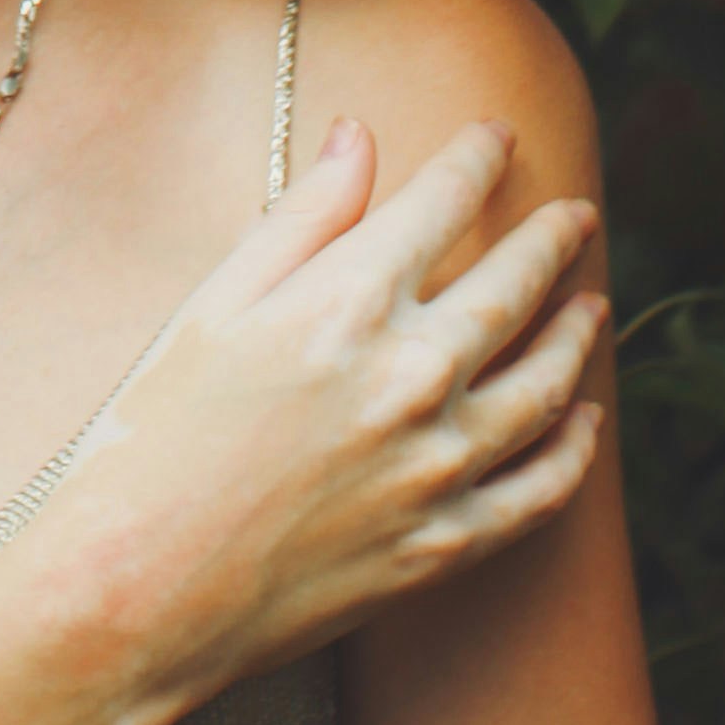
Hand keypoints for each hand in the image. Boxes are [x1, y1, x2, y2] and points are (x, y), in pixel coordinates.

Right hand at [0, 113, 604, 724]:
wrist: (134, 589)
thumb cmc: (154, 437)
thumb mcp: (213, 304)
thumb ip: (302, 216)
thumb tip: (359, 135)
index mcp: (349, 301)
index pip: (444, 201)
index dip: (478, 158)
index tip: (497, 137)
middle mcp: (412, 376)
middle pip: (514, 286)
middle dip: (553, 240)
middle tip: (577, 216)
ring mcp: (437, 467)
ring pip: (546, 386)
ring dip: (576, 337)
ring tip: (590, 309)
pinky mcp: (444, 546)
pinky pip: (539, 491)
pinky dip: (573, 451)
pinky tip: (583, 423)